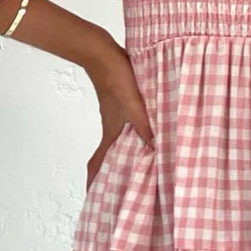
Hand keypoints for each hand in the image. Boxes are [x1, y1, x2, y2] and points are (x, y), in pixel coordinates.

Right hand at [85, 46, 154, 187]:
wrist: (102, 52)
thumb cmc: (115, 77)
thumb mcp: (133, 103)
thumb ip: (144, 125)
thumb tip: (156, 147)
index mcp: (111, 132)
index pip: (99, 163)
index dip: (94, 181)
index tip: (94, 197)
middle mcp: (112, 128)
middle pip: (110, 157)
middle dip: (114, 174)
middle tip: (122, 189)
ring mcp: (117, 117)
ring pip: (121, 143)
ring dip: (127, 156)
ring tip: (142, 167)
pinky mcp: (122, 105)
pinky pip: (129, 128)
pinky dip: (137, 137)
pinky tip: (150, 135)